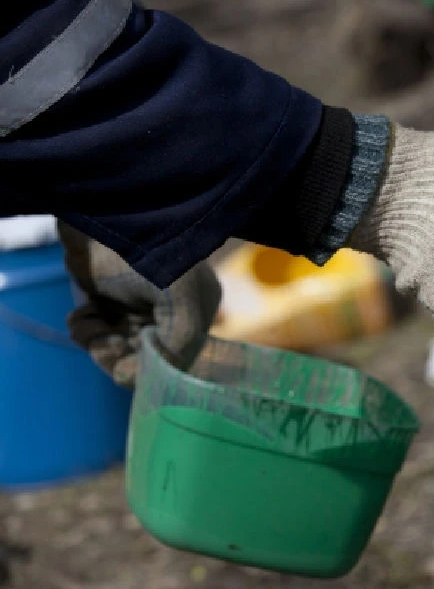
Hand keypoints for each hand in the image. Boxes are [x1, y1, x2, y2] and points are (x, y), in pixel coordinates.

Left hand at [57, 222, 220, 387]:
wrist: (102, 210)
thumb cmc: (149, 252)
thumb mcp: (180, 299)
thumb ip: (178, 344)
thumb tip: (145, 378)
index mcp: (197, 312)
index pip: (175, 361)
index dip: (147, 368)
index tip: (123, 360)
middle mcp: (170, 314)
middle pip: (143, 358)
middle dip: (117, 354)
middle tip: (101, 340)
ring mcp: (137, 307)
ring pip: (117, 348)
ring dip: (98, 344)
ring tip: (86, 323)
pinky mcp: (108, 300)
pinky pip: (98, 332)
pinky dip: (86, 330)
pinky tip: (81, 317)